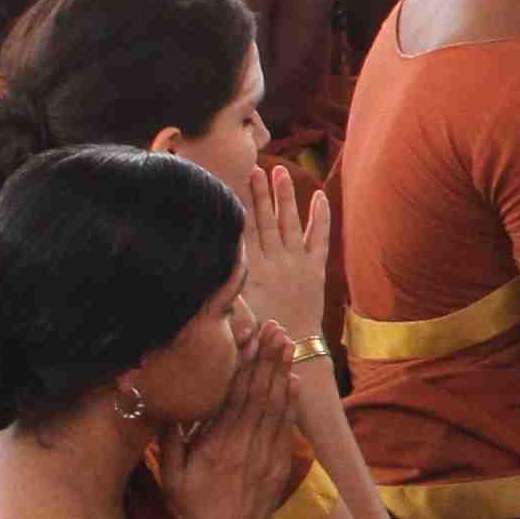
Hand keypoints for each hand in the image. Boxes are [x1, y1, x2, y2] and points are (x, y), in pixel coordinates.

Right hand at [161, 322, 302, 518]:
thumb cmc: (195, 509)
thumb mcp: (171, 478)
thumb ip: (170, 442)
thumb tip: (168, 408)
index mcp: (219, 445)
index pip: (236, 396)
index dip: (246, 365)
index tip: (253, 339)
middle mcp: (246, 444)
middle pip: (260, 393)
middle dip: (269, 359)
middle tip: (277, 330)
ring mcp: (266, 453)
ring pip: (276, 406)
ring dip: (281, 373)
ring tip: (287, 344)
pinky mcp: (279, 463)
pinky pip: (286, 426)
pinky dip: (291, 402)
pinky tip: (293, 382)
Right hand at [232, 153, 328, 350]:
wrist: (293, 350)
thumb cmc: (258, 334)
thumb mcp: (233, 312)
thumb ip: (222, 290)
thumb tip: (198, 274)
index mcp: (251, 270)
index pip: (244, 230)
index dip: (240, 205)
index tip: (234, 182)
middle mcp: (274, 262)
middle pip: (265, 220)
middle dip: (260, 193)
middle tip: (256, 168)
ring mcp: (296, 263)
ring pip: (290, 223)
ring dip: (285, 197)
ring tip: (281, 172)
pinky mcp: (316, 269)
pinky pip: (320, 238)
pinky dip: (321, 217)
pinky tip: (321, 196)